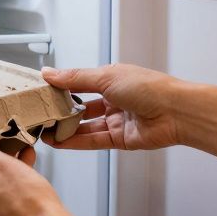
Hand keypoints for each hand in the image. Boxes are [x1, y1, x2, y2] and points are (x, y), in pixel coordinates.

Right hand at [41, 64, 182, 150]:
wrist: (176, 113)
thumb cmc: (149, 88)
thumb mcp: (106, 77)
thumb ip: (75, 78)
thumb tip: (50, 72)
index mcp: (111, 79)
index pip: (79, 83)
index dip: (60, 88)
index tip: (40, 92)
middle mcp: (113, 99)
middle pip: (81, 106)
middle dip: (61, 111)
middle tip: (40, 115)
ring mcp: (116, 120)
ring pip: (85, 126)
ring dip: (65, 129)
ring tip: (45, 131)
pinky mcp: (119, 139)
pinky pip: (93, 140)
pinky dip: (76, 142)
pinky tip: (60, 142)